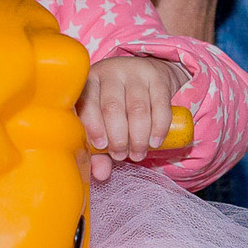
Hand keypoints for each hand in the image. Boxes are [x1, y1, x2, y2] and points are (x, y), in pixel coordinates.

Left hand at [78, 55, 189, 181]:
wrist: (146, 76)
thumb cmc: (118, 106)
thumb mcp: (104, 122)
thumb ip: (99, 150)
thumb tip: (101, 174)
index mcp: (89, 82)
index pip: (87, 102)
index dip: (93, 126)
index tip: (101, 146)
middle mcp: (110, 72)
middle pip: (112, 107)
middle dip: (118, 138)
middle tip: (122, 155)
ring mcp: (134, 72)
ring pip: (137, 108)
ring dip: (138, 137)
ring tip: (138, 153)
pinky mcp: (156, 77)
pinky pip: (160, 105)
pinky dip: (159, 127)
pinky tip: (155, 142)